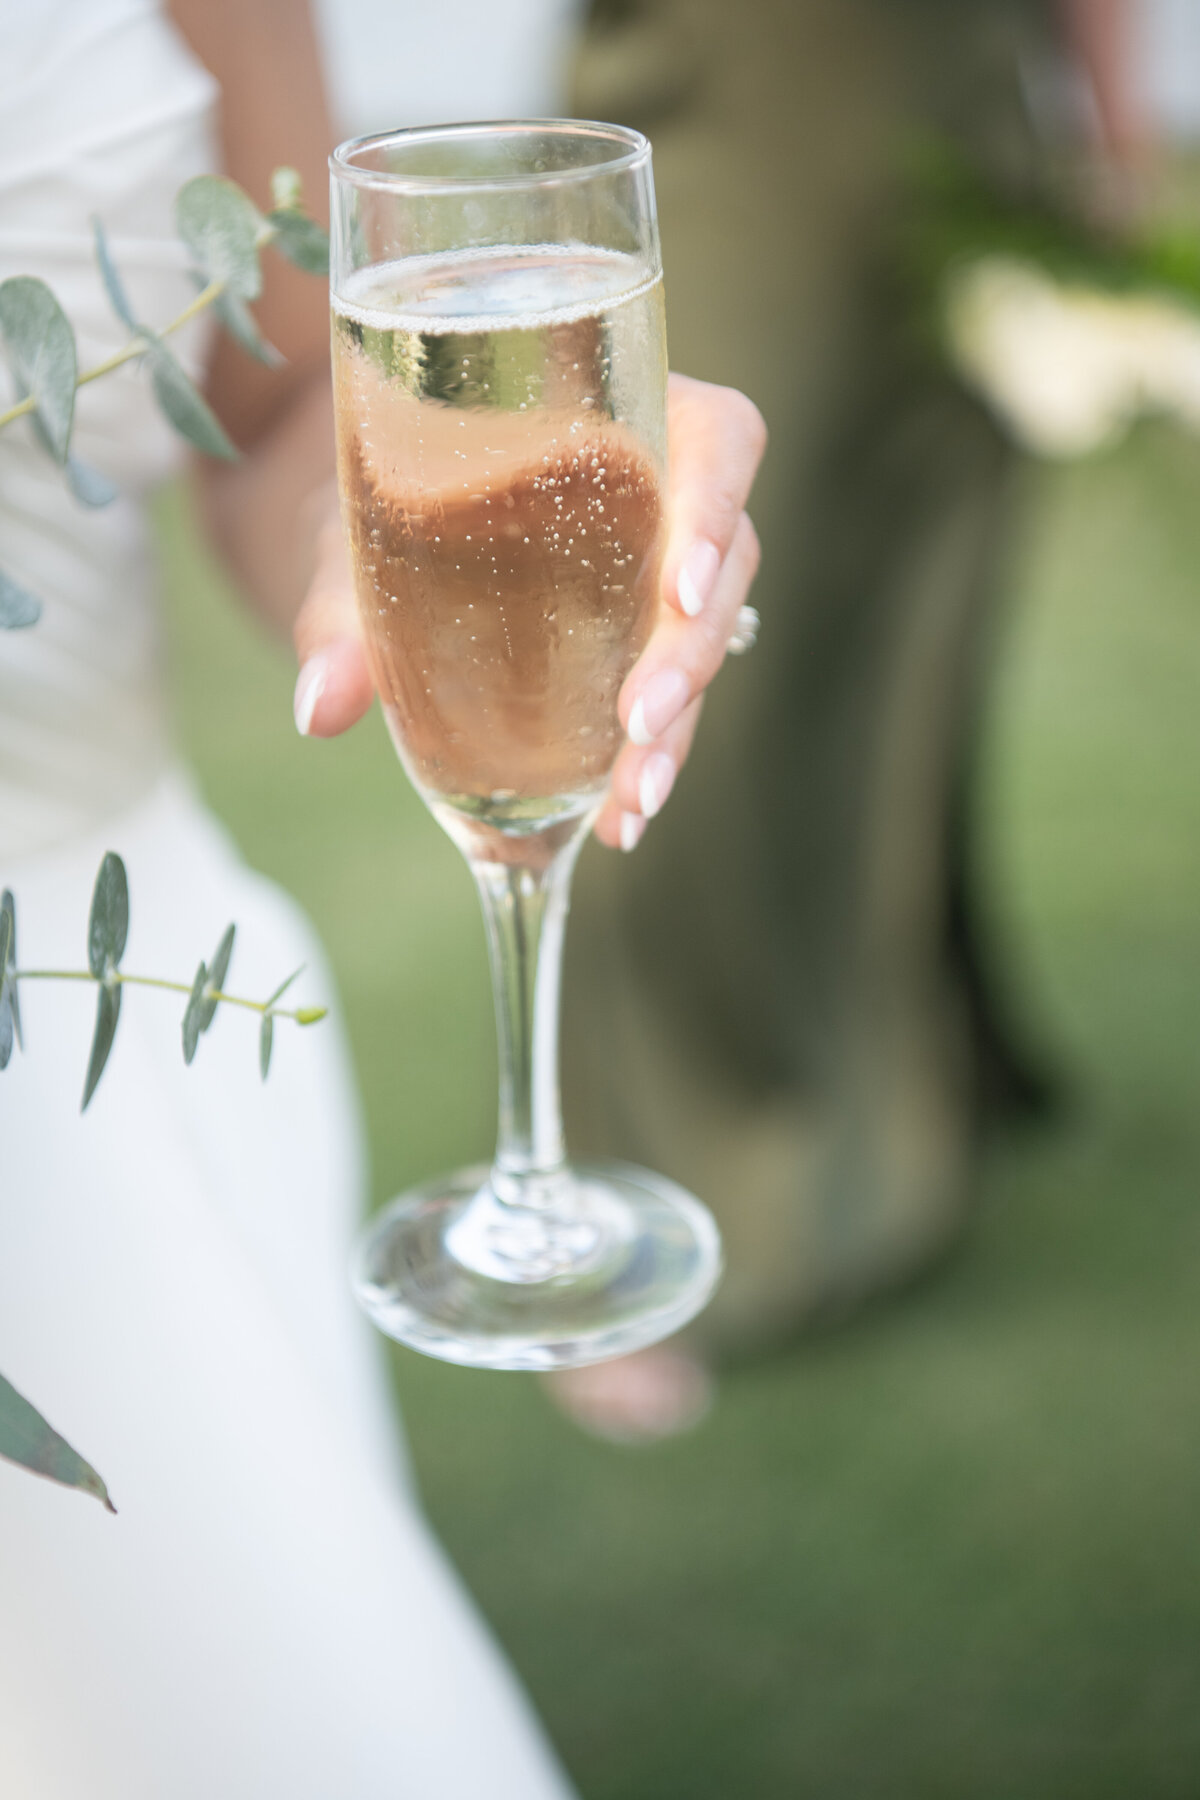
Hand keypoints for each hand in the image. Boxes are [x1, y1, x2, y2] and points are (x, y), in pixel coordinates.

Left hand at [292, 372, 766, 848]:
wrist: (358, 515)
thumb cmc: (367, 484)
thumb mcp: (350, 532)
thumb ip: (338, 611)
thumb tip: (320, 708)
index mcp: (621, 407)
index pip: (721, 439)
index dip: (720, 509)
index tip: (683, 591)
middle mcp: (662, 481)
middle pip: (726, 561)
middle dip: (689, 656)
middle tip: (637, 730)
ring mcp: (657, 564)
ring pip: (706, 640)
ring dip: (679, 725)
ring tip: (631, 807)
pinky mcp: (638, 633)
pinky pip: (666, 690)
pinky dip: (644, 755)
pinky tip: (616, 818)